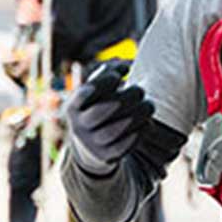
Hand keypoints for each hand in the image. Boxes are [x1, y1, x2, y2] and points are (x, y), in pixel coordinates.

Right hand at [65, 60, 152, 175]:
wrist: (90, 144)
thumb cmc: (100, 105)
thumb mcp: (99, 89)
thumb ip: (110, 72)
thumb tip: (125, 66)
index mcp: (74, 106)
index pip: (87, 91)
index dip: (106, 80)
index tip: (120, 75)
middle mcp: (79, 125)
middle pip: (102, 111)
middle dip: (128, 97)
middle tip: (141, 91)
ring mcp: (91, 142)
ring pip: (112, 131)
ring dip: (137, 115)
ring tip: (148, 106)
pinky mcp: (105, 156)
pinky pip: (122, 147)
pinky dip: (137, 134)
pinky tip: (145, 123)